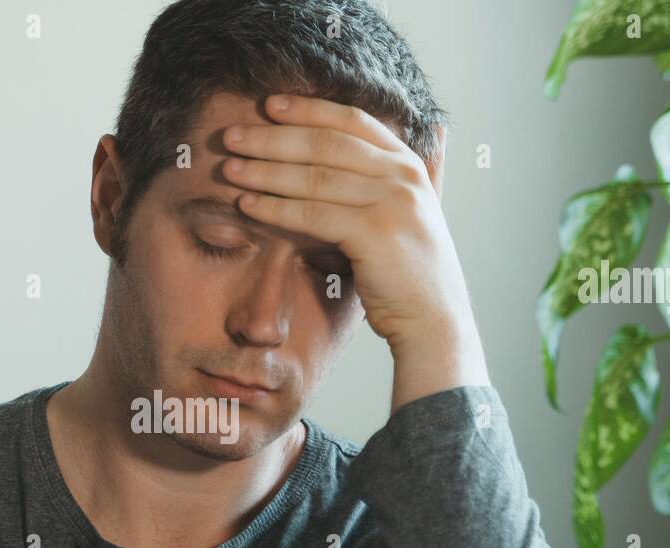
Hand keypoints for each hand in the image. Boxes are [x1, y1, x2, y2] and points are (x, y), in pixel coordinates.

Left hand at [221, 94, 488, 407]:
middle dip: (274, 137)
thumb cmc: (414, 272)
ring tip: (229, 169)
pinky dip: (276, 207)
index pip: (352, 120)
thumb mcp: (420, 211)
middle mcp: (402, 175)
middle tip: (232, 135)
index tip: (269, 105)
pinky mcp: (375, 232)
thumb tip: (439, 132)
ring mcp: (392, 201)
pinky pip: (314, 213)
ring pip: (315, 176)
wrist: (434, 321)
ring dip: (265, 170)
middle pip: (326, 143)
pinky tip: (248, 206)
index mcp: (408, 163)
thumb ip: (424, 172)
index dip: (308, 110)